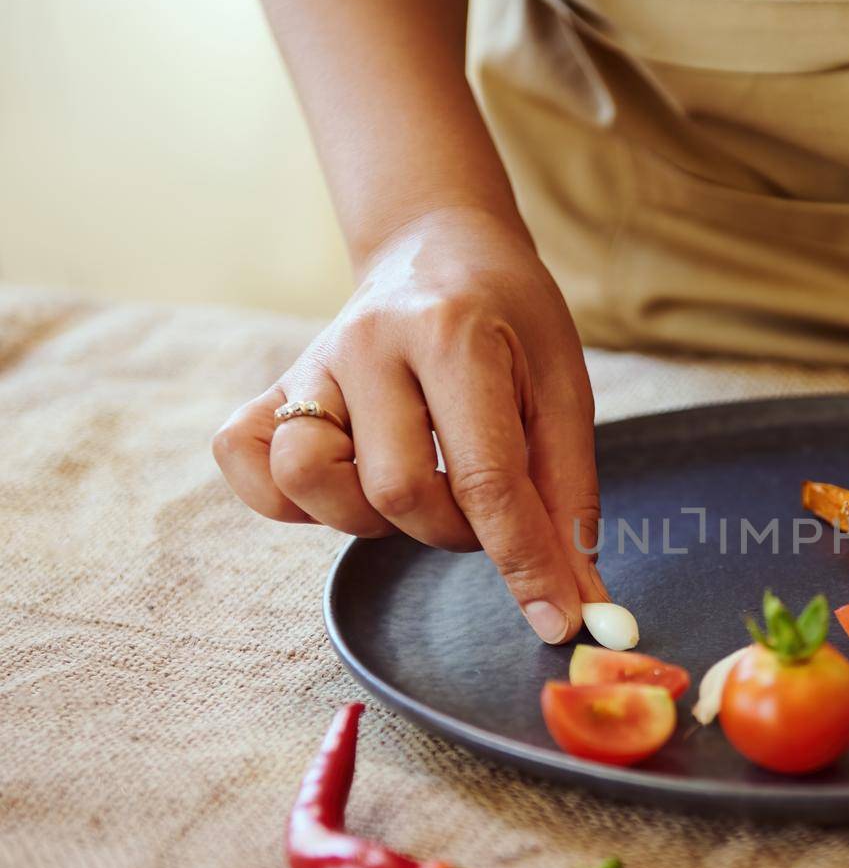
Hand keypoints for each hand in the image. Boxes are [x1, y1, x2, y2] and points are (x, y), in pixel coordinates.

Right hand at [213, 206, 603, 641]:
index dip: (526, 564)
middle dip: (455, 530)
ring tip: (418, 485)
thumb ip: (569, 496)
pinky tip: (348, 480)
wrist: (438, 244)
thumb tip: (579, 600)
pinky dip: (290, 498)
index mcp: (454, 335)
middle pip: (398, 492)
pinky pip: (249, 464)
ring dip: (375, 517)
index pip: (487, 479)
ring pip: (313, 483)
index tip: (558, 623)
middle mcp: (369, 344)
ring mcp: (311, 364)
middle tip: (483, 503)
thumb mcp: (563, 389)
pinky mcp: (274, 388)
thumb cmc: (512, 321)